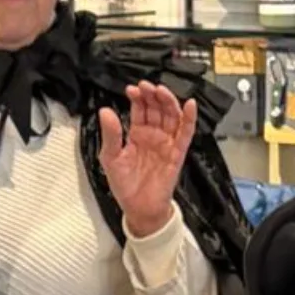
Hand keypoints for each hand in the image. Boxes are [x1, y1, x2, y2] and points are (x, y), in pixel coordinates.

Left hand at [99, 83, 196, 240]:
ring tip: (161, 91)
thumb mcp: (110, 157)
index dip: (137, 98)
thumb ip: (110, 134)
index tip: (132, 89)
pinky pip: (186, 134)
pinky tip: (189, 105)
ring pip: (171, 116)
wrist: (138, 208)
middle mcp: (153, 135)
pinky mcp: (177, 153)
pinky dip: (189, 119)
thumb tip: (105, 111)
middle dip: (152, 95)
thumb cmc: (124, 184)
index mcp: (136, 134)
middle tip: (146, 86)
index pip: (139, 109)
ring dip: (168, 102)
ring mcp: (166, 143)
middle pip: (157, 109)